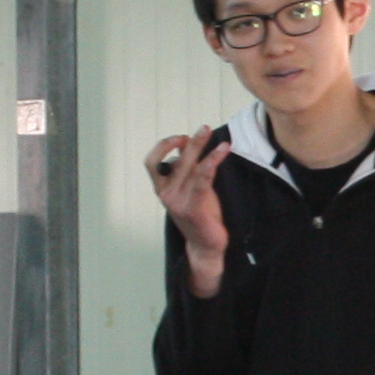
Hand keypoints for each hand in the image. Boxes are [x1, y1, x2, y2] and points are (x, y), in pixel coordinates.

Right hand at [150, 129, 232, 292]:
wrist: (205, 246)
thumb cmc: (200, 215)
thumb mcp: (190, 189)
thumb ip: (187, 170)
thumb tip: (189, 143)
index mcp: (162, 188)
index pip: (152, 162)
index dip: (164, 146)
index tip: (181, 138)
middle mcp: (166, 194)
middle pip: (176, 160)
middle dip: (191, 142)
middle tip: (204, 128)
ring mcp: (178, 201)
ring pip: (190, 167)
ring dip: (202, 149)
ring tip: (220, 140)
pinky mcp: (193, 207)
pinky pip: (202, 179)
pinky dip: (212, 161)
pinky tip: (222, 151)